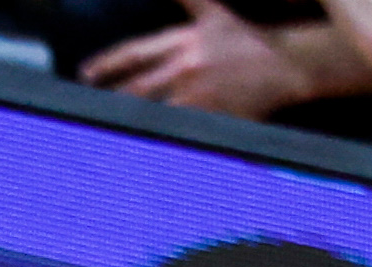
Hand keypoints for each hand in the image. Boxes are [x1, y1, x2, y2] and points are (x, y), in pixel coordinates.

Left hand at [82, 0, 307, 118]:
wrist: (285, 65)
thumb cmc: (246, 37)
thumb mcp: (212, 12)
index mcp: (184, 42)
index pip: (135, 53)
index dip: (107, 63)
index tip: (86, 72)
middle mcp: (187, 70)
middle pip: (138, 89)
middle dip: (111, 98)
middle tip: (87, 108)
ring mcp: (200, 97)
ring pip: (155, 115)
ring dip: (131, 123)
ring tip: (107, 130)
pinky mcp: (213, 120)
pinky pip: (181, 132)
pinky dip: (162, 139)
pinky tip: (144, 147)